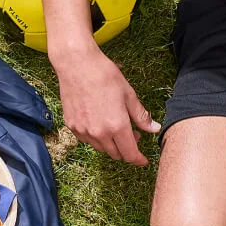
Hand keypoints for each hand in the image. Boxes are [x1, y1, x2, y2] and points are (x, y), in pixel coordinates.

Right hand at [51, 42, 158, 164]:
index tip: (142, 160)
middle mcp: (99, 133)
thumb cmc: (104, 75)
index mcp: (117, 126)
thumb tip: (154, 129)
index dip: (138, 160)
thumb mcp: (129, 95)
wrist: (77, 65)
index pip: (130, 154)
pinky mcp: (72, 126)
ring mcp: (83, 131)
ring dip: (111, 144)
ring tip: (115, 127)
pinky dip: (96, 137)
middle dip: (126, 149)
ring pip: (101, 148)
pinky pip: (87, 140)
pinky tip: (100, 123)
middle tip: (132, 135)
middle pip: (116, 154)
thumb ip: (141, 116)